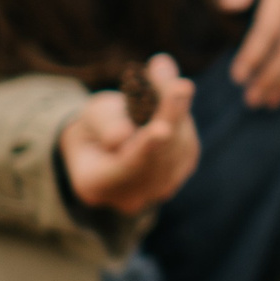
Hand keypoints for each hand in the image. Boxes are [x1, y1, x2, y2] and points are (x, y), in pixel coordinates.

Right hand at [60, 53, 198, 212]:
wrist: (106, 142)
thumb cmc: (94, 126)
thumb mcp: (91, 114)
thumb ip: (107, 121)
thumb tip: (124, 135)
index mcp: (94, 185)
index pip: (124, 167)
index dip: (145, 148)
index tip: (161, 129)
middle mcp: (130, 197)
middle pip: (159, 157)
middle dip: (171, 118)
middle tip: (180, 86)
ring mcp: (157, 191)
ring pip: (179, 149)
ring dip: (179, 112)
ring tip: (174, 83)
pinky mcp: (181, 174)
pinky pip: (188, 144)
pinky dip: (183, 118)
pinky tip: (176, 96)